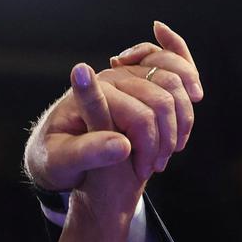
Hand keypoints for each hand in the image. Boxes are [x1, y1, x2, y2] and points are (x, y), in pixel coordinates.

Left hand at [25, 21, 202, 191]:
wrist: (55, 151)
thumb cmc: (54, 159)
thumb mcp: (62, 162)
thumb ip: (89, 153)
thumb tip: (123, 146)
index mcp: (89, 94)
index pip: (140, 118)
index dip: (149, 148)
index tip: (142, 173)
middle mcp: (110, 78)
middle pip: (163, 100)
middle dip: (167, 138)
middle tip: (155, 166)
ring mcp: (127, 75)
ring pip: (176, 81)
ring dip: (182, 119)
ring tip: (166, 151)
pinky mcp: (139, 79)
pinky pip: (173, 68)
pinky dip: (187, 87)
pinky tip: (185, 112)